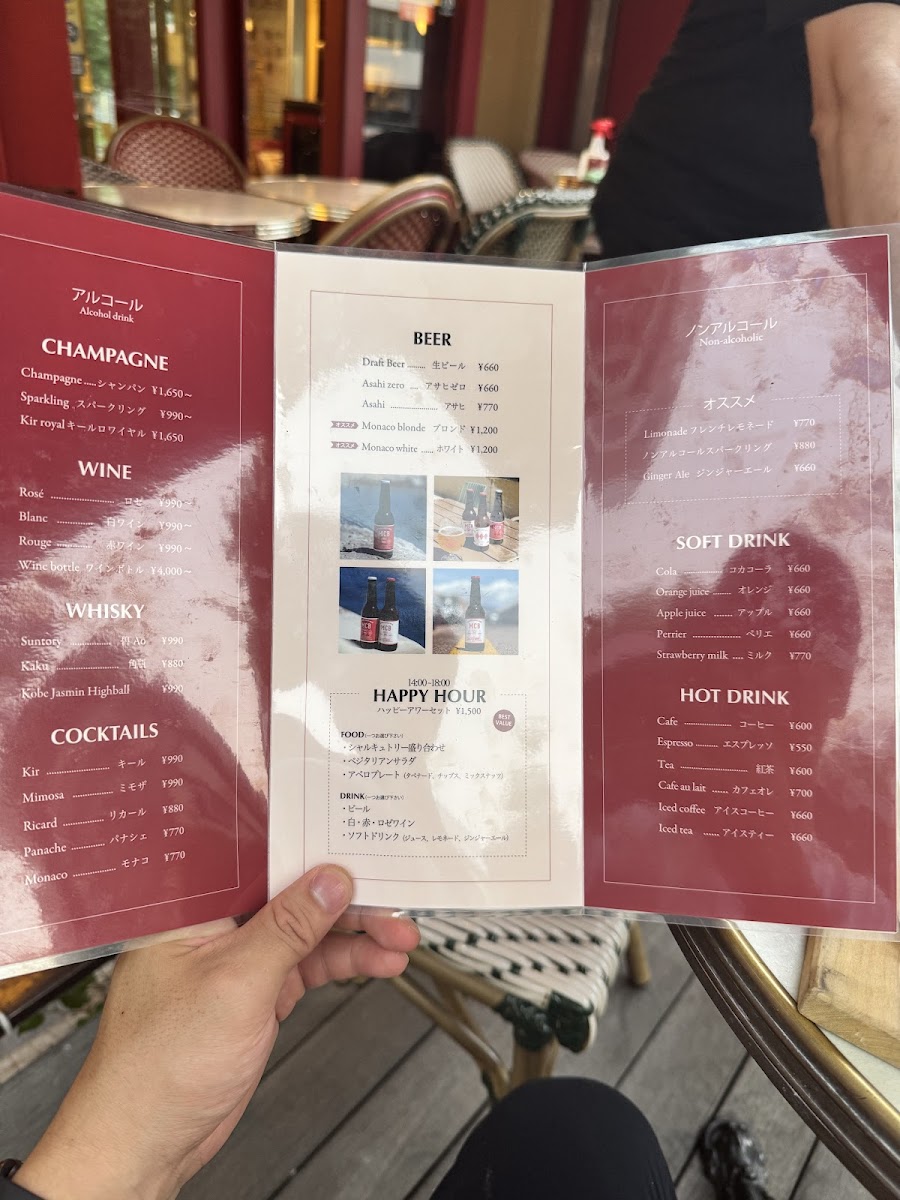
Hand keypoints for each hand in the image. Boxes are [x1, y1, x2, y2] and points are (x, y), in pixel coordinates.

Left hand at [15, 867, 418, 1199]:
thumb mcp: (234, 984)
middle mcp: (215, 925)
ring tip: (399, 936)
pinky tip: (378, 961)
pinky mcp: (257, 992)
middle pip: (292, 893)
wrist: (145, 1144)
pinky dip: (345, 964)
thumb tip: (329, 882)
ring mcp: (238, 960)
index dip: (308, 844)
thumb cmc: (155, 1069)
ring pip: (308, 930)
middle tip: (392, 900)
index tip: (355, 842)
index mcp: (191, 906)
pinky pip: (309, 965)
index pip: (257, 856)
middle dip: (346, 897)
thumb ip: (287, 928)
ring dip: (356, 933)